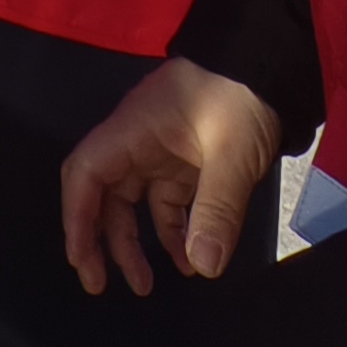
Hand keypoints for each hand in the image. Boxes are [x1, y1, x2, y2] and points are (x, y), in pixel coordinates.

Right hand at [59, 58, 280, 295]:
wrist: (270, 62)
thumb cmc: (239, 96)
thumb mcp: (231, 153)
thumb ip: (216, 210)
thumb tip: (203, 266)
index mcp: (132, 131)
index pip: (86, 174)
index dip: (77, 218)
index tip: (83, 260)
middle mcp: (137, 142)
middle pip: (104, 195)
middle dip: (100, 241)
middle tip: (102, 284)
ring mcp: (160, 152)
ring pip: (133, 204)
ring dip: (136, 243)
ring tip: (148, 284)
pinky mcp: (186, 161)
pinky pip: (166, 203)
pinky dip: (173, 232)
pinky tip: (190, 258)